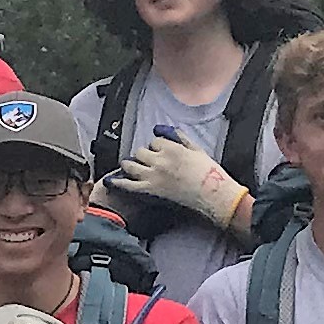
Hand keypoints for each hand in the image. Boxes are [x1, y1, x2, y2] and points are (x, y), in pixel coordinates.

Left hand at [106, 129, 248, 232]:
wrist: (212, 194)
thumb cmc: (208, 172)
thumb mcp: (196, 149)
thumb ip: (179, 137)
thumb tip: (160, 129)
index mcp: (172, 147)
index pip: (154, 141)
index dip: (156, 146)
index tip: (160, 152)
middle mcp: (160, 159)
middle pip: (141, 151)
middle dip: (144, 155)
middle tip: (148, 162)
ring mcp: (153, 175)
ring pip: (131, 165)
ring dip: (129, 164)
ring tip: (129, 166)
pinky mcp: (150, 190)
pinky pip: (129, 185)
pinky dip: (118, 182)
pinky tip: (110, 180)